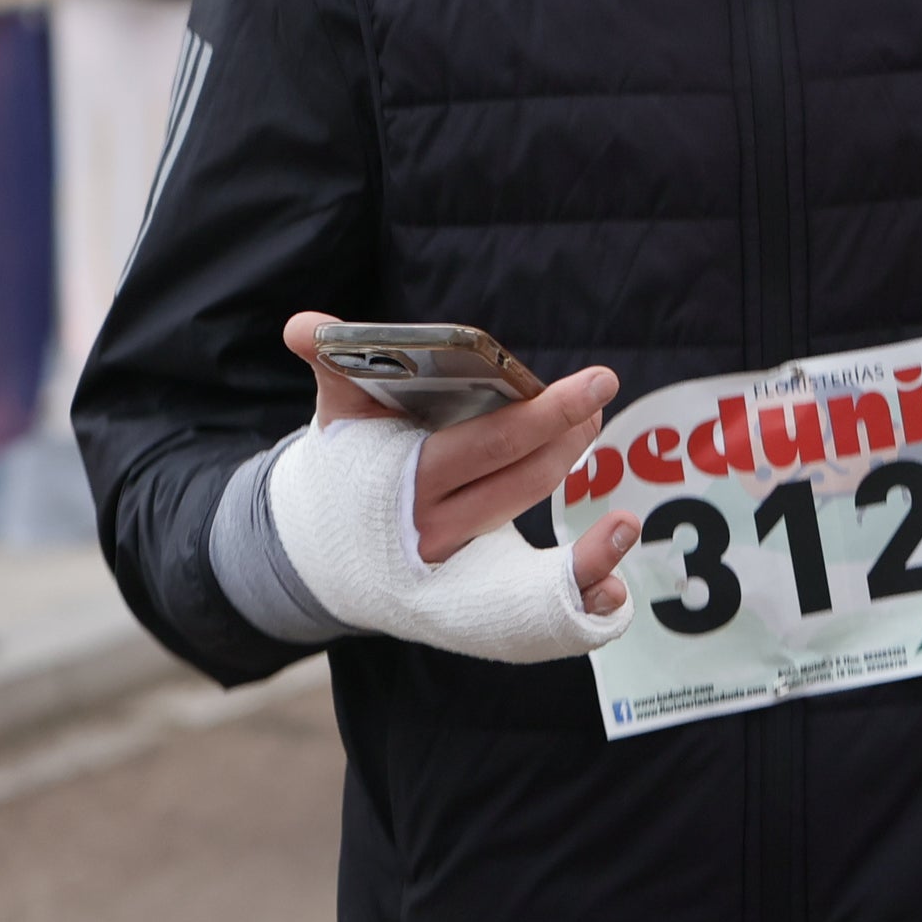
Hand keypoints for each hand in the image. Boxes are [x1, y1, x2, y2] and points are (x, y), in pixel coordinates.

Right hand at [282, 312, 641, 611]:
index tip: (594, 382)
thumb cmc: (343, 464)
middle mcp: (436, 527)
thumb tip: (303, 327)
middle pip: (518, 479)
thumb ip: (329, 364)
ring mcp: (459, 559)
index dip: (545, 413)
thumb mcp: (334, 416)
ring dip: (570, 466)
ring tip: (591, 422)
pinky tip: (618, 560)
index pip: (487, 444)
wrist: (319, 551)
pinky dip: (587, 581)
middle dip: (569, 430)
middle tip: (600, 387)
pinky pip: (543, 594)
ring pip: (529, 514)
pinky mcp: (478, 587)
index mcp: (403, 482)